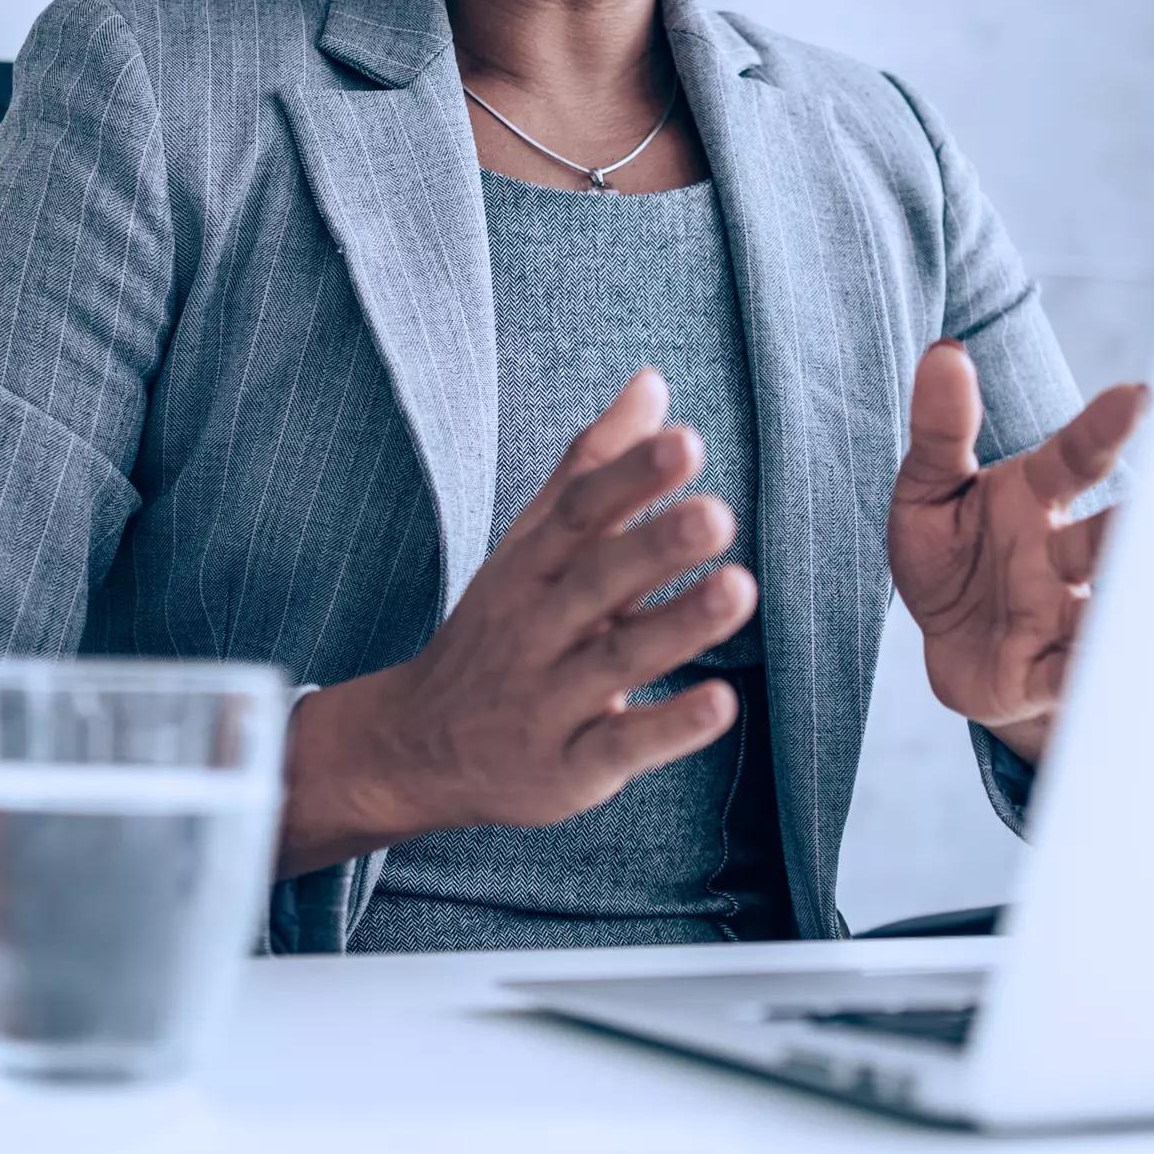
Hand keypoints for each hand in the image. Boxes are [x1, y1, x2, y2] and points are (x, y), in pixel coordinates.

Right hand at [275, 368, 752, 877]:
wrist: (414, 747)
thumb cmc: (499, 630)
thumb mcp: (532, 546)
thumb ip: (593, 468)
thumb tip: (653, 384)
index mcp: (528, 568)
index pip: (575, 514)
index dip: (628, 478)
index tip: (685, 442)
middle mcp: (534, 629)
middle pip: (594, 581)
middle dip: (654, 546)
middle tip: (718, 513)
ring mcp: (548, 700)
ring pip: (614, 661)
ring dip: (677, 626)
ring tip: (739, 590)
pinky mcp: (568, 768)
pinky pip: (619, 746)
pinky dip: (668, 727)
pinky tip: (722, 702)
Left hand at [887, 340, 1148, 766]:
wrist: (951, 646)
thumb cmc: (950, 555)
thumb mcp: (927, 491)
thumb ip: (940, 429)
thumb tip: (945, 352)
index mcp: (1033, 497)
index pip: (1074, 458)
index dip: (1102, 428)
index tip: (1136, 396)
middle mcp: (1060, 554)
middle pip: (1101, 540)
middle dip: (1126, 530)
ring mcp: (1060, 615)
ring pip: (1102, 608)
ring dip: (1123, 604)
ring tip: (1148, 595)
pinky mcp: (1048, 674)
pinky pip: (1075, 675)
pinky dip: (1094, 673)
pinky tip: (1117, 668)